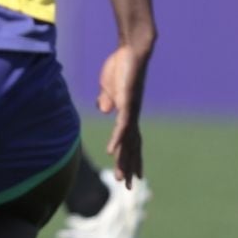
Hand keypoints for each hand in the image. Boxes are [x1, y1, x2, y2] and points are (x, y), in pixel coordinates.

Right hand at [96, 41, 151, 186]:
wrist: (133, 50)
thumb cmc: (121, 66)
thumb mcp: (109, 88)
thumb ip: (107, 99)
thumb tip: (104, 109)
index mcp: (128, 114)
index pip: (131, 142)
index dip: (131, 159)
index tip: (133, 177)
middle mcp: (133, 116)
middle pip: (131, 147)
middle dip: (129, 167)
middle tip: (127, 187)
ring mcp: (131, 110)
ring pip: (128, 141)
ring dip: (124, 160)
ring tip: (121, 177)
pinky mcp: (128, 102)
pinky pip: (122, 125)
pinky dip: (118, 139)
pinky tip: (113, 150)